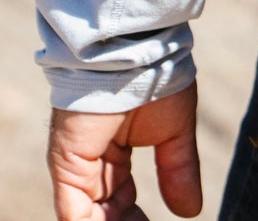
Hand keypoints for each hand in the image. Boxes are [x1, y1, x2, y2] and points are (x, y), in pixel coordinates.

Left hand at [48, 85, 202, 220]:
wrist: (138, 52)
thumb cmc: (156, 78)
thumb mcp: (175, 131)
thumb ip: (178, 170)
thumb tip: (190, 211)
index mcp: (113, 153)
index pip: (119, 201)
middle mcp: (90, 164)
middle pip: (102, 213)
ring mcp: (75, 167)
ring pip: (87, 218)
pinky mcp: (66, 167)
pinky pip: (73, 215)